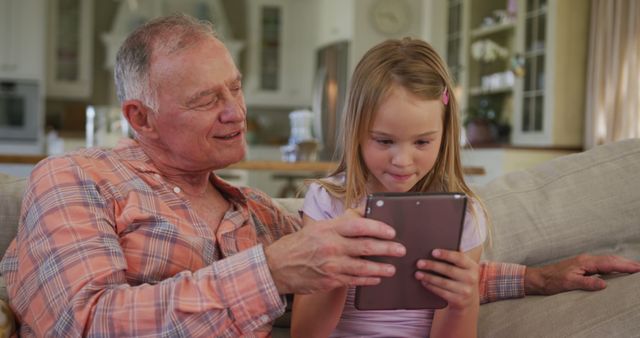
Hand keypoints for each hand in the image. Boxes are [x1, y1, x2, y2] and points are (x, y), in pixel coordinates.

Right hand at [265, 209, 405, 294]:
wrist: (277, 267)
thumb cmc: (299, 244)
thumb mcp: (318, 226)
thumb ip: (341, 220)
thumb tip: (363, 211)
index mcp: (329, 229)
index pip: (359, 226)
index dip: (379, 228)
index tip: (391, 232)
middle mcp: (331, 246)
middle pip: (366, 247)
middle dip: (387, 249)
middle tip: (400, 249)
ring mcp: (331, 265)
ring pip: (363, 267)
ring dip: (381, 268)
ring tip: (392, 268)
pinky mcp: (330, 281)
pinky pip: (355, 280)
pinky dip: (368, 279)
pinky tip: (376, 278)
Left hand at [415, 249, 479, 310]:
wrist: (468, 300)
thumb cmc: (461, 278)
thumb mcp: (464, 268)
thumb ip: (457, 257)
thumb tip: (444, 241)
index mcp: (472, 266)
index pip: (459, 258)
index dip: (446, 254)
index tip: (433, 252)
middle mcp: (471, 278)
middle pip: (448, 270)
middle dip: (432, 266)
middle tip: (419, 263)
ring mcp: (466, 291)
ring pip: (443, 282)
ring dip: (428, 277)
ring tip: (417, 273)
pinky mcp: (459, 301)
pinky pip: (442, 292)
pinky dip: (431, 287)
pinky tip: (423, 282)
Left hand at [525, 254, 639, 294]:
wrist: (538, 278)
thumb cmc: (552, 281)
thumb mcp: (569, 283)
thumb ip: (587, 283)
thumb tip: (604, 284)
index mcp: (585, 262)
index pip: (609, 263)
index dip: (624, 266)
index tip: (638, 268)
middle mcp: (585, 260)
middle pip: (610, 259)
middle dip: (626, 263)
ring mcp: (583, 262)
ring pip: (606, 261)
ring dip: (620, 263)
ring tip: (633, 267)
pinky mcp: (581, 266)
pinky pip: (601, 264)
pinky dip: (611, 265)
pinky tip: (614, 269)